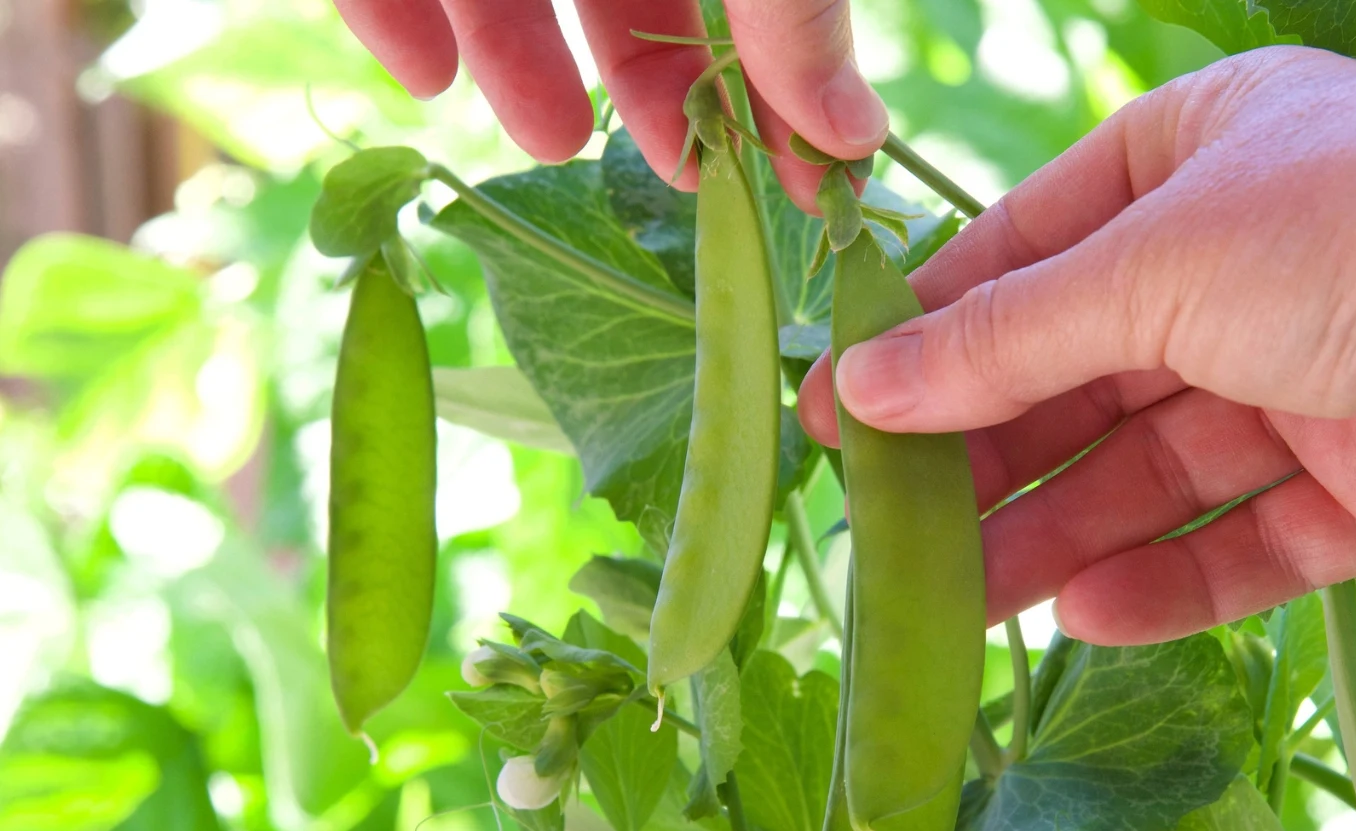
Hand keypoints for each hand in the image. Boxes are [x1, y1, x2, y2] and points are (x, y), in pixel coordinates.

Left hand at [329, 0, 886, 205]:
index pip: (751, 3)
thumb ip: (788, 8)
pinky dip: (396, 16)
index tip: (801, 184)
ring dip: (525, 63)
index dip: (776, 88)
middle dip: (652, 83)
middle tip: (680, 173)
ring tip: (548, 137)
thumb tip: (856, 134)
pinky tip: (420, 76)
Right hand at [798, 46, 1355, 646]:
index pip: (1022, 253)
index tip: (837, 411)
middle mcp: (1243, 265)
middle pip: (1074, 376)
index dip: (923, 335)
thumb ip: (1004, 336)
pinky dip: (1166, 583)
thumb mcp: (1158, 265)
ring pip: (1144, 472)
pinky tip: (1085, 616)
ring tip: (959, 604)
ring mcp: (1302, 374)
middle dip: (981, 456)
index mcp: (1197, 163)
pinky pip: (1241, 540)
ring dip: (1051, 538)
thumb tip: (863, 387)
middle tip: (884, 528)